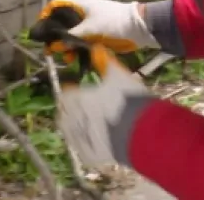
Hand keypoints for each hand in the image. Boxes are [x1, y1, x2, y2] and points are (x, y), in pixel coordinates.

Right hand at [36, 0, 157, 54]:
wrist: (137, 29)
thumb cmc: (113, 22)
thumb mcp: (90, 29)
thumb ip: (71, 37)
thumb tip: (54, 46)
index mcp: (79, 5)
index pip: (56, 6)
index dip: (46, 16)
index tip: (40, 31)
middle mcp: (80, 14)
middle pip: (60, 23)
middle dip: (54, 37)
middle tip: (49, 50)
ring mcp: (87, 26)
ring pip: (69, 36)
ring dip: (65, 47)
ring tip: (66, 58)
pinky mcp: (94, 36)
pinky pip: (79, 43)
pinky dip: (75, 50)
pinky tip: (74, 59)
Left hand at [57, 47, 151, 167]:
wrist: (139, 132)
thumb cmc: (128, 100)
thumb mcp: (118, 76)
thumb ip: (105, 62)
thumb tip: (96, 47)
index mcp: (78, 99)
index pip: (65, 95)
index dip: (69, 91)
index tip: (74, 89)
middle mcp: (74, 119)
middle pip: (64, 113)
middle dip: (69, 108)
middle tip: (80, 105)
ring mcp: (80, 139)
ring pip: (70, 132)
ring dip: (74, 126)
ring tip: (85, 123)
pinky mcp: (89, 155)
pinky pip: (81, 148)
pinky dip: (84, 142)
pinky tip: (92, 138)